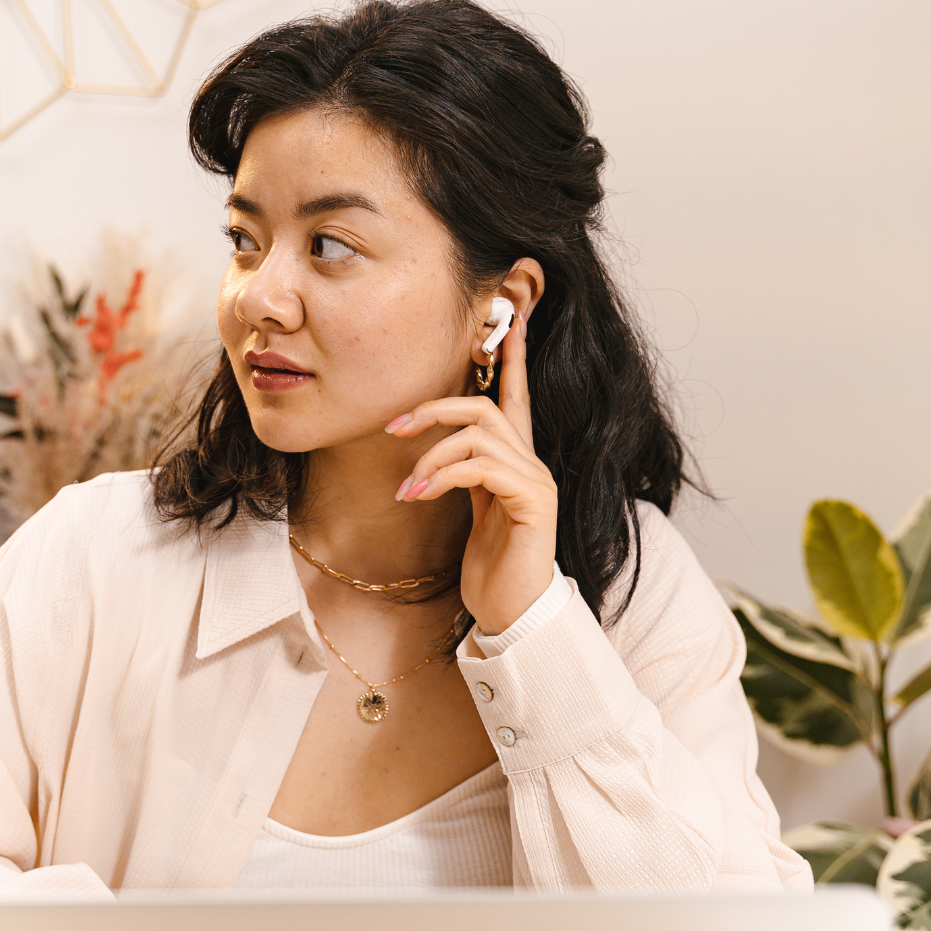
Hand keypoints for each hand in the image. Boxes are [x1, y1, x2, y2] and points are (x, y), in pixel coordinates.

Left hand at [385, 315, 558, 635]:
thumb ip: (461, 476)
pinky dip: (443, 475)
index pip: (515, 396)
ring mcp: (535, 480)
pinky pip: (483, 466)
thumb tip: (430, 456)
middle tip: (395, 427)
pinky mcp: (534, 501)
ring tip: (408, 487)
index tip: (509, 318)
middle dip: (435, 408)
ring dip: (432, 454)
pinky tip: (419, 495)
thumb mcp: (471, 512)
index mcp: (514, 462)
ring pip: (479, 434)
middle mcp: (530, 463)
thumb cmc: (491, 567)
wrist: (512, 613)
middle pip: (484, 406)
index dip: (512, 357)